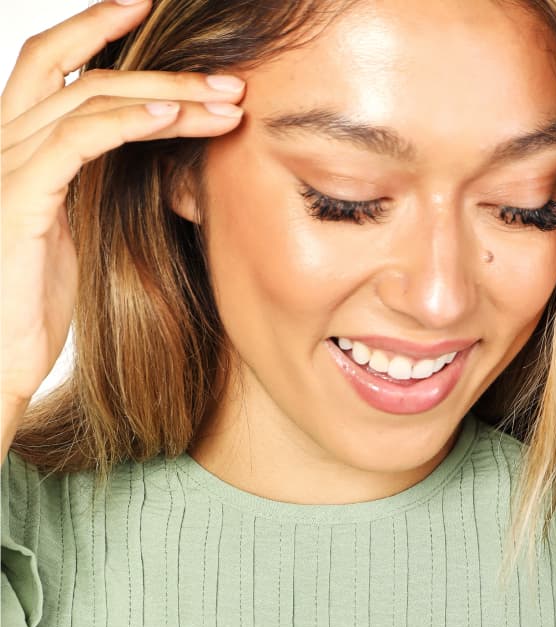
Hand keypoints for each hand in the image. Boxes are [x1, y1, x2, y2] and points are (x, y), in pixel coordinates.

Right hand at [0, 0, 246, 409]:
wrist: (3, 357)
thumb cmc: (39, 304)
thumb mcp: (79, 230)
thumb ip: (101, 184)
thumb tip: (162, 160)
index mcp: (18, 144)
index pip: (54, 62)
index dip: (97, 26)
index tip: (154, 9)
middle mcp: (5, 142)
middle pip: (77, 68)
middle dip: (157, 64)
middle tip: (228, 76)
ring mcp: (8, 166)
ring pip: (88, 98)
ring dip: (165, 94)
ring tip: (225, 103)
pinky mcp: (20, 199)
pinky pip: (76, 140)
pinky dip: (126, 121)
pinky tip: (170, 116)